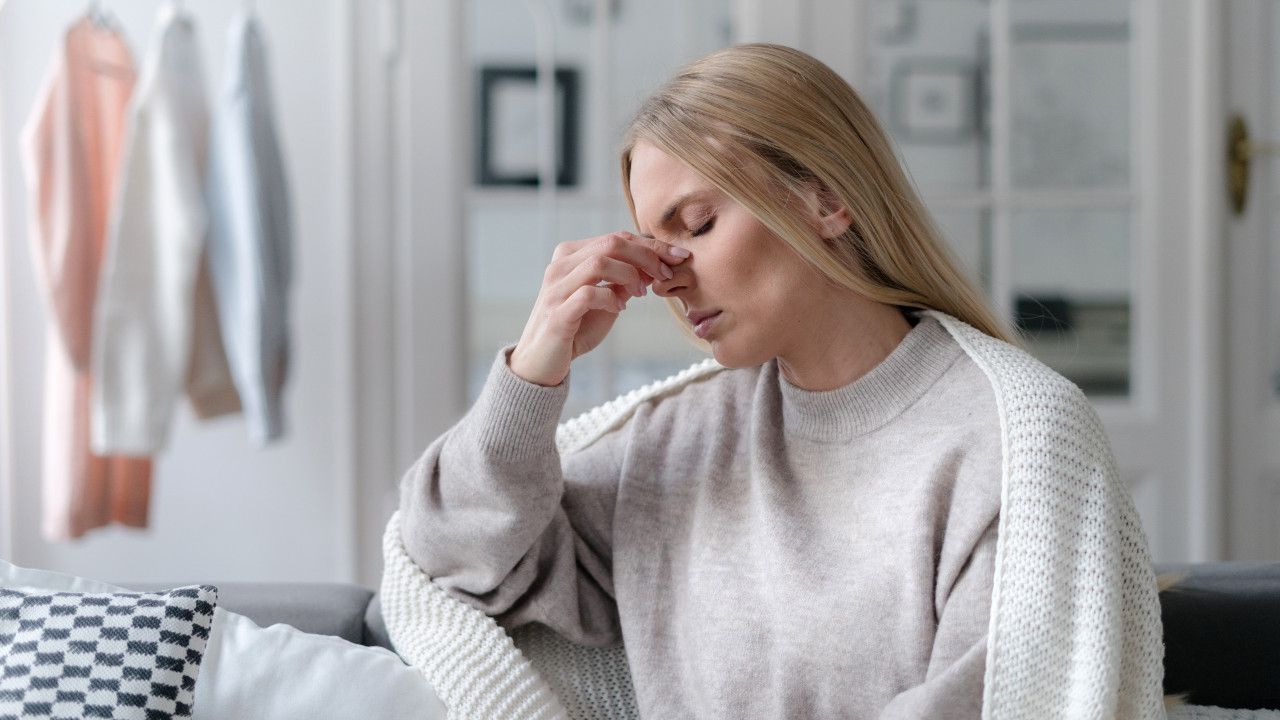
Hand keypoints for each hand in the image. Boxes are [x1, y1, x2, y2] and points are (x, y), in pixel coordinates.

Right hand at [509, 231, 689, 386]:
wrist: (542, 362)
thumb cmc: (576, 328)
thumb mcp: (606, 300)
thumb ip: (624, 281)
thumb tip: (654, 267)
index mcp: (570, 255)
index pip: (616, 237)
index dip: (651, 245)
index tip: (678, 257)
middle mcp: (560, 266)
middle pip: (611, 243)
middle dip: (647, 256)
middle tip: (665, 275)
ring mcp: (556, 288)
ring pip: (600, 263)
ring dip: (630, 275)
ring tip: (642, 293)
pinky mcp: (557, 312)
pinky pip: (589, 294)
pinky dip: (611, 297)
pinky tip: (620, 307)